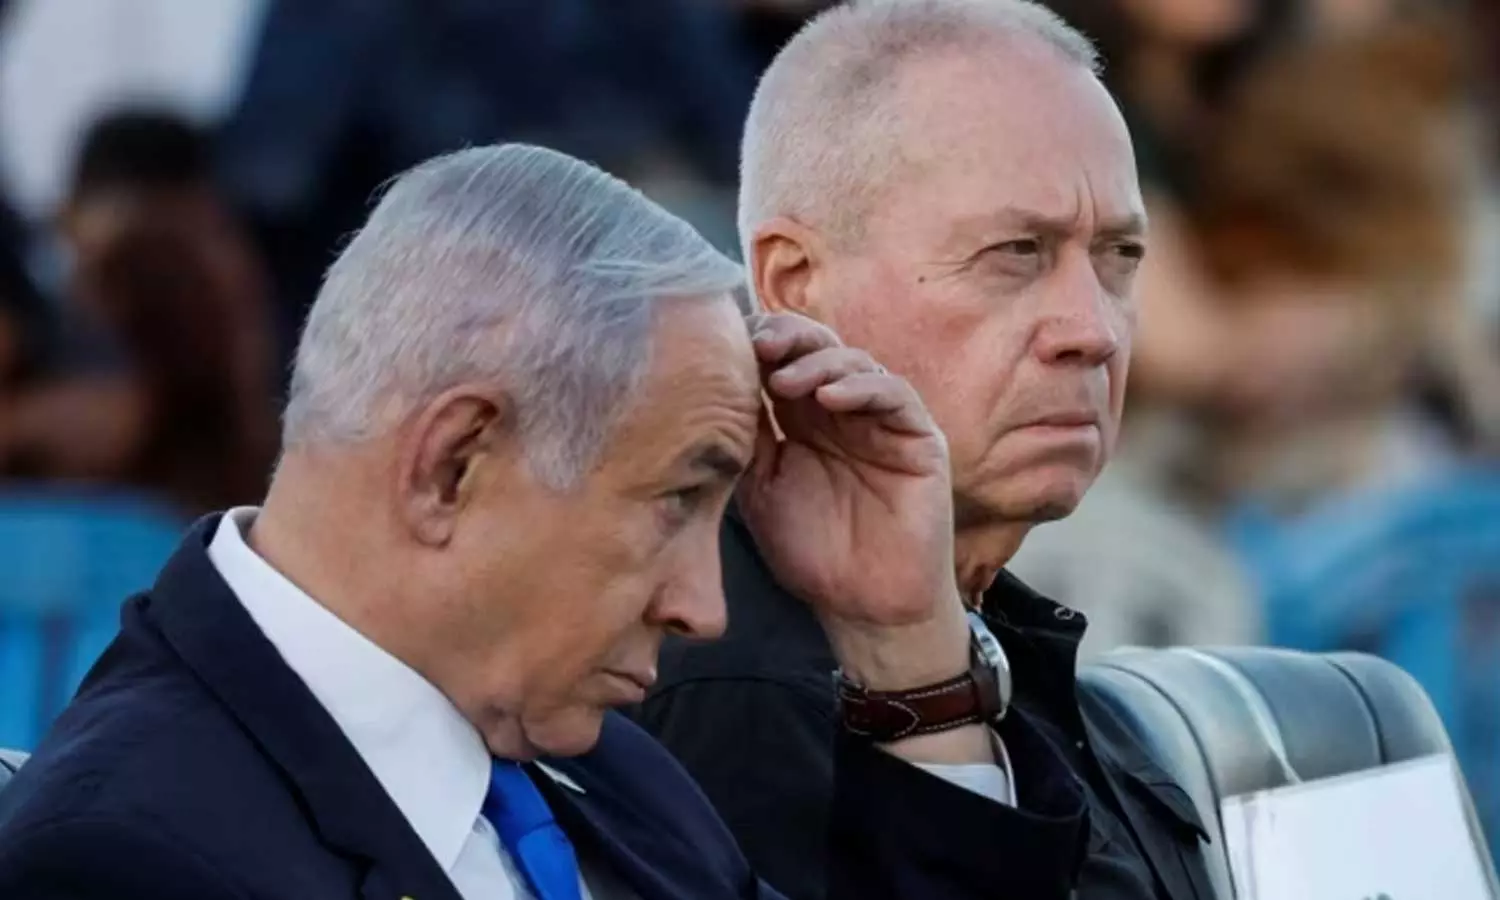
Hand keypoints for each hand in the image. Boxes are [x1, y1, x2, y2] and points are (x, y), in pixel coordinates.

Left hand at [737, 313, 967, 689]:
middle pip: (818, 347)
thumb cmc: (811, 552)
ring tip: (785, 381)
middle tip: (758, 345)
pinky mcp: (919, 438)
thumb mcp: (760, 488)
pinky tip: (830, 399)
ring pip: (855, 362)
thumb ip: (746, 439)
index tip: (727, 345)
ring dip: (817, 363)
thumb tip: (714, 388)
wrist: (862, 605)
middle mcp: (843, 411)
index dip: (759, 344)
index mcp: (802, 419)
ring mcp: (882, 421)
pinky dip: (862, 388)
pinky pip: (894, 395)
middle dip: (787, 338)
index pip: (782, 360)